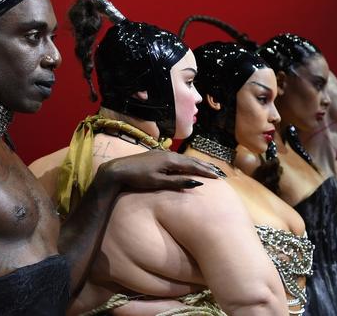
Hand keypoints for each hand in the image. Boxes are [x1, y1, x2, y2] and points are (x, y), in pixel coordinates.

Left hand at [101, 149, 219, 190]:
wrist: (118, 169)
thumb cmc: (138, 178)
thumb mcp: (159, 182)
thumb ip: (178, 183)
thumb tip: (197, 182)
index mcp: (170, 160)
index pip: (193, 166)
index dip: (206, 171)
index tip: (218, 177)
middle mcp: (168, 154)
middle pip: (190, 161)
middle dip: (204, 166)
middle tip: (218, 172)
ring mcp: (161, 153)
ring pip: (183, 159)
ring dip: (195, 164)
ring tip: (206, 168)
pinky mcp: (156, 155)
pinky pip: (176, 158)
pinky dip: (185, 163)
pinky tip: (186, 166)